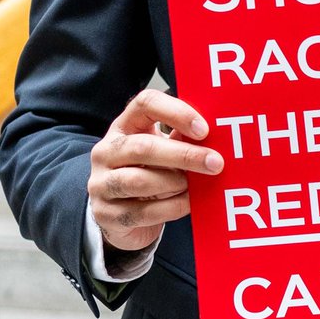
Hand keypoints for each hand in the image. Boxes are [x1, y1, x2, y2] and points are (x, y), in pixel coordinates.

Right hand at [88, 88, 223, 252]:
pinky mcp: (106, 214)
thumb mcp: (163, 147)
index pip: (145, 103)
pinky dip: (172, 207)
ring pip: (140, 181)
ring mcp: (101, 184)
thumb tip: (218, 134)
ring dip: (175, 183)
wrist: (121, 212)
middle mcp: (106, 151)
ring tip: (195, 184)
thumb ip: (182, 137)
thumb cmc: (149, 170)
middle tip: (215, 162)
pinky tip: (189, 202)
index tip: (204, 130)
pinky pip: (143, 211)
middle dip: (184, 155)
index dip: (177, 112)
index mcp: (124, 125)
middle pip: (143, 147)